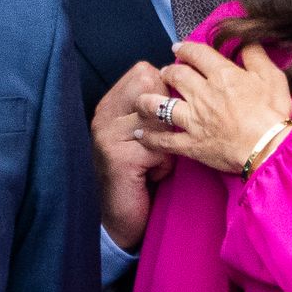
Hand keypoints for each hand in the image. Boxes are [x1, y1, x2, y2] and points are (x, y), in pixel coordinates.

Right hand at [92, 62, 174, 251]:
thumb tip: (187, 86)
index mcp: (110, 103)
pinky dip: (164, 164)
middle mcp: (105, 114)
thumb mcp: (141, 135)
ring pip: (159, 115)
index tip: (169, 114)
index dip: (166, 88)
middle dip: (168, 110)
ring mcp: (108, 135)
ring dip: (168, 140)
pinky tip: (153, 176)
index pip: (144, 71)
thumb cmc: (139, 176)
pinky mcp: (119, 158)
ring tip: (157, 160)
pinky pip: (159, 148)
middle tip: (162, 139)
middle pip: (151, 84)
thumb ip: (154, 109)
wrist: (119, 221)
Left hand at [135, 41, 291, 173]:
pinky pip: (164, 140)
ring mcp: (194, 119)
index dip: (185, 48)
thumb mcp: (272, 77)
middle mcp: (203, 94)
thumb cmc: (273, 114)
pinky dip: (150, 138)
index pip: (197, 54)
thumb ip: (256, 56)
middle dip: (168, 70)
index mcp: (222, 75)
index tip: (178, 47)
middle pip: (176, 75)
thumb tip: (246, 41)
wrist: (269, 148)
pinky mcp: (192, 143)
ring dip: (149, 100)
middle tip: (166, 71)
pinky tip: (140, 134)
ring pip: (161, 105)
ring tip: (143, 99)